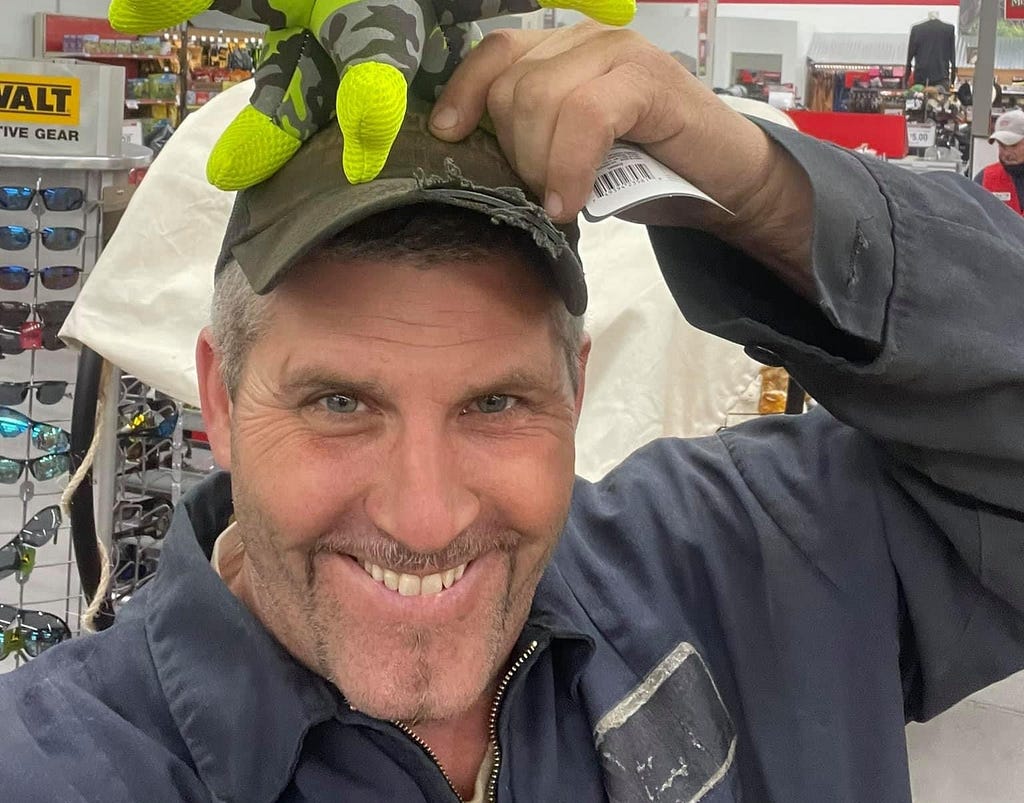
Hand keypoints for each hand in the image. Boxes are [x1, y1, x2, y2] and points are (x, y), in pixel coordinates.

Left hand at [430, 23, 812, 291]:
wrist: (720, 179)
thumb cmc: (643, 168)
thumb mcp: (569, 152)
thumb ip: (529, 136)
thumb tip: (470, 153)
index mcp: (560, 50)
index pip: (494, 54)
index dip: (463, 94)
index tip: (450, 136)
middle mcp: (586, 39)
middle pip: (512, 86)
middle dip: (515, 152)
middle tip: (542, 192)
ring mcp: (619, 53)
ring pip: (540, 98)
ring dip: (540, 163)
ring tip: (560, 200)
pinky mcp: (648, 79)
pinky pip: (586, 117)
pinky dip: (570, 166)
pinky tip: (570, 201)